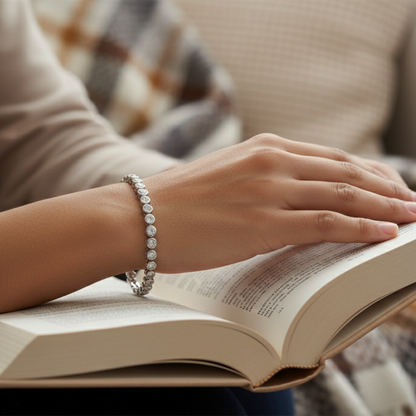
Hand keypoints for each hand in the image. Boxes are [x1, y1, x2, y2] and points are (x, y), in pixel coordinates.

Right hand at [145, 134, 415, 272]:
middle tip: (412, 200)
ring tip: (410, 216)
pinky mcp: (264, 223)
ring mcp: (269, 191)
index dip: (367, 171)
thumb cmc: (179, 200)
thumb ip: (262, 177)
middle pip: (346, 172)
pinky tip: (384, 232)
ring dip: (383, 207)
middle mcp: (272, 161)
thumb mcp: (229, 175)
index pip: (331, 157)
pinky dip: (360, 227)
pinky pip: (326, 222)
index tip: (389, 184)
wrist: (139, 214)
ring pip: (344, 195)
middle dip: (386, 188)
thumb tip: (290, 194)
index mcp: (264, 147)